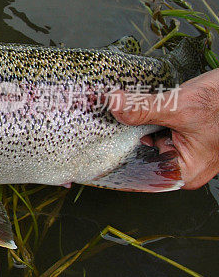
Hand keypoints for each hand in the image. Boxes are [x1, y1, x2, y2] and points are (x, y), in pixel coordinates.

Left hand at [110, 69, 218, 188]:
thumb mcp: (180, 107)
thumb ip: (144, 108)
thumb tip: (114, 104)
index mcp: (182, 172)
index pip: (137, 170)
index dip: (115, 157)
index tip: (93, 147)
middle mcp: (181, 164)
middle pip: (138, 152)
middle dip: (123, 135)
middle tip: (102, 119)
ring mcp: (181, 148)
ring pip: (144, 136)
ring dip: (133, 123)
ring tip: (117, 108)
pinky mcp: (180, 131)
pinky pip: (154, 126)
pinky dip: (144, 115)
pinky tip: (132, 105)